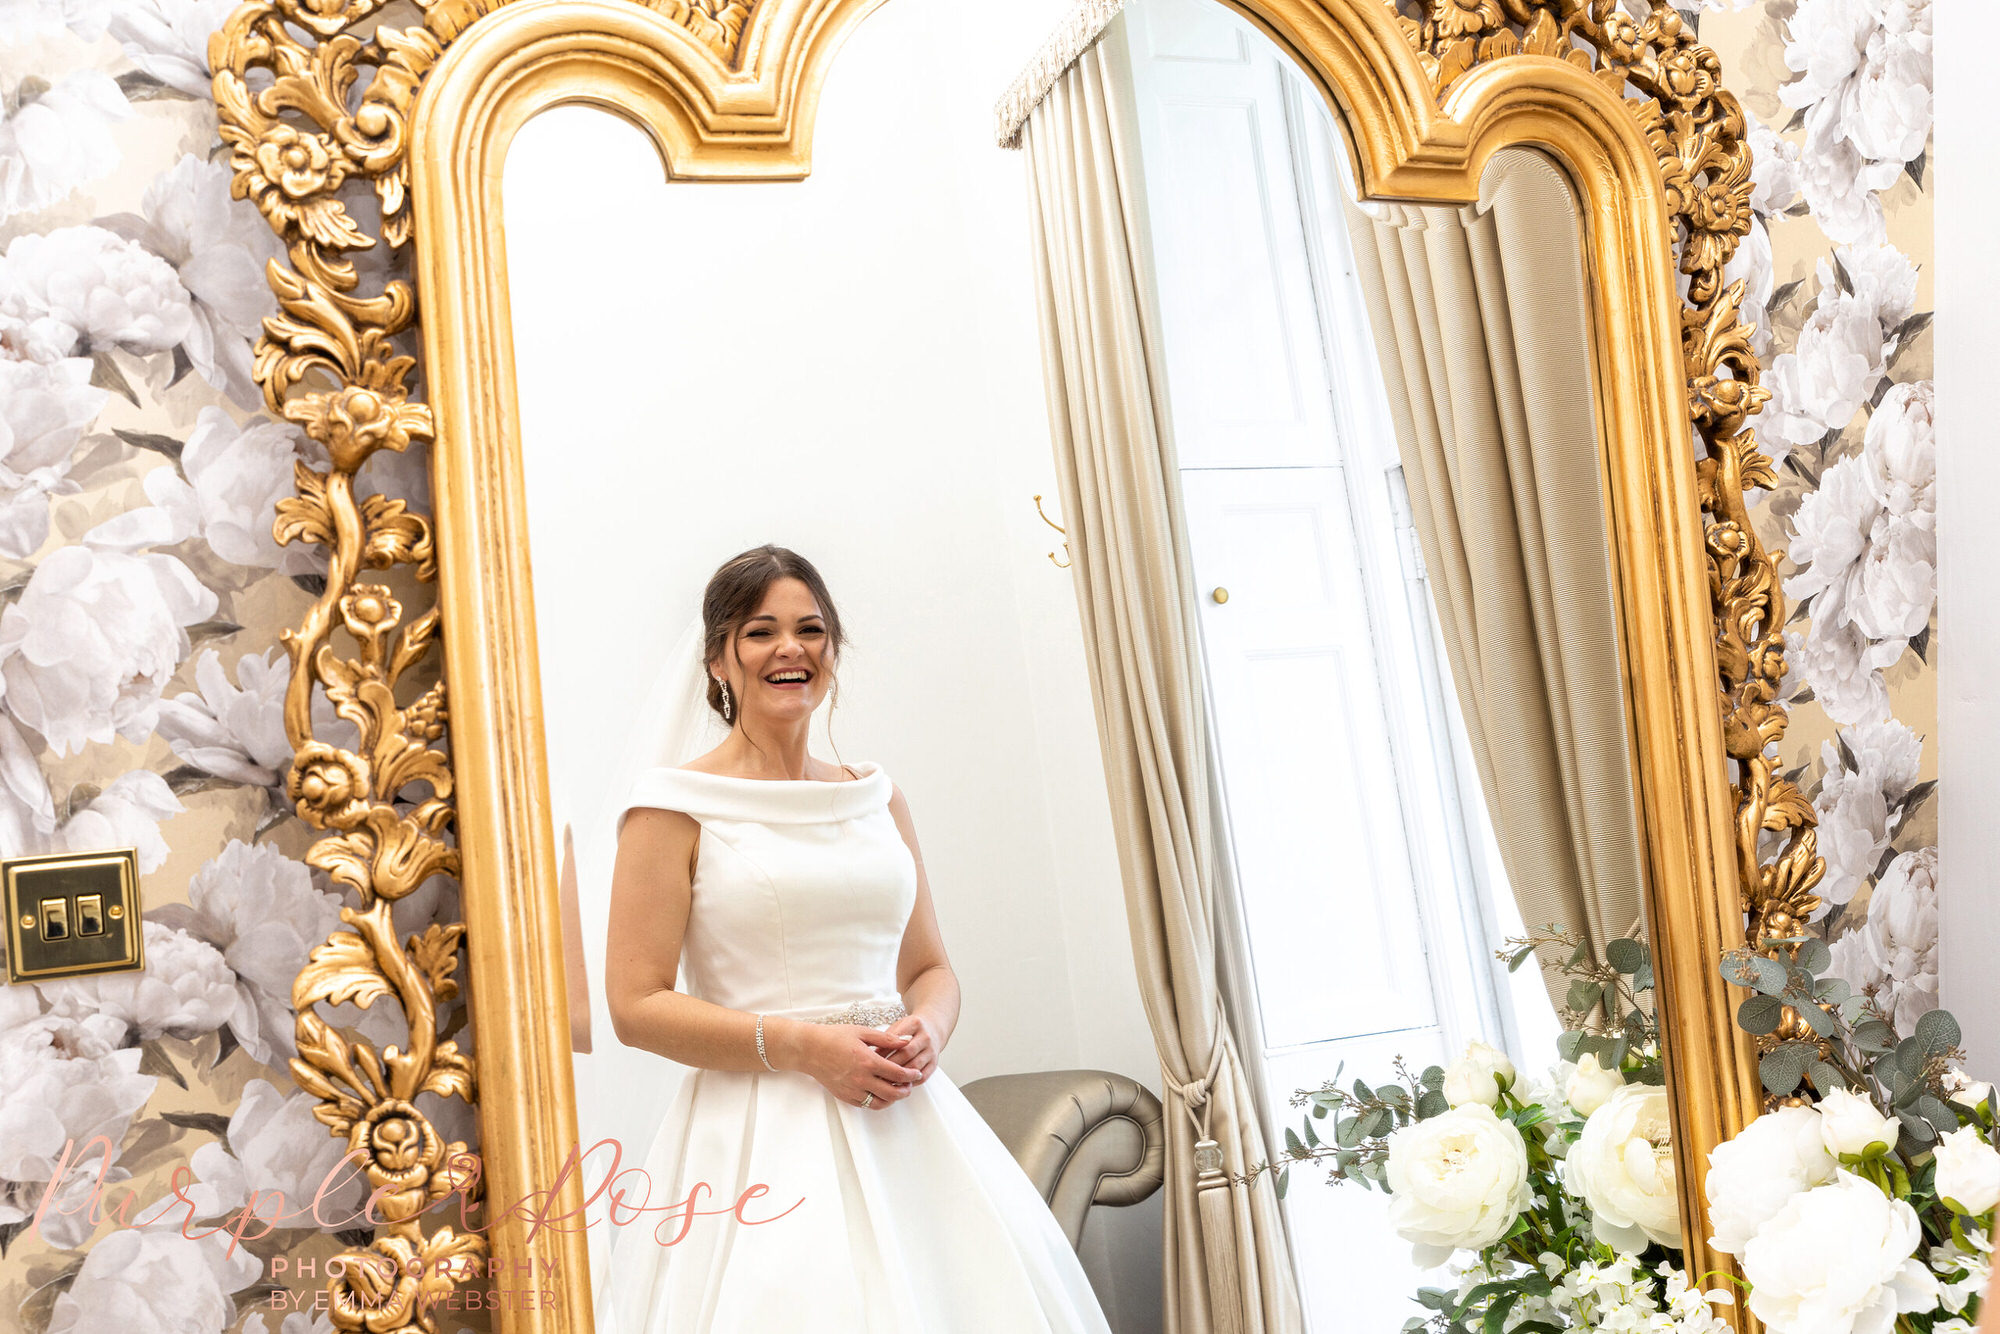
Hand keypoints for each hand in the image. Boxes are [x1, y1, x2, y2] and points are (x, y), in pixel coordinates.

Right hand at [791, 1023, 921, 1109]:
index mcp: (868, 1061)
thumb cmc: (835, 1037)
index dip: (911, 1075)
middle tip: (910, 1085)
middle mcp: (861, 1079)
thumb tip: (907, 1040)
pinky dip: (878, 1102)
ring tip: (897, 1090)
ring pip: (880, 1103)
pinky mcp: (845, 1097)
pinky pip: (866, 1105)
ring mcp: (853, 1090)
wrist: (810, 1050)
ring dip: (893, 1099)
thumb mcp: (862, 1032)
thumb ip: (886, 1038)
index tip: (916, 1073)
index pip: (897, 1074)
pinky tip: (881, 1093)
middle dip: (905, 1090)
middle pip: (892, 1093)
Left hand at [879, 1014, 938, 1084]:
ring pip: (915, 1067)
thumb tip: (872, 1054)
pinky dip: (910, 1082)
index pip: (898, 1039)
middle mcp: (926, 1037)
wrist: (933, 1028)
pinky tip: (899, 1084)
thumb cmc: (910, 1029)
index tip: (872, 1059)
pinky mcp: (934, 1063)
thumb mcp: (898, 1025)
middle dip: (890, 1065)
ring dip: (899, 1076)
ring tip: (886, 1081)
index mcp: (915, 1024)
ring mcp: (932, 1051)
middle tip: (876, 1073)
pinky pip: (923, 1076)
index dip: (884, 1050)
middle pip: (907, 1053)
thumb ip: (887, 1037)